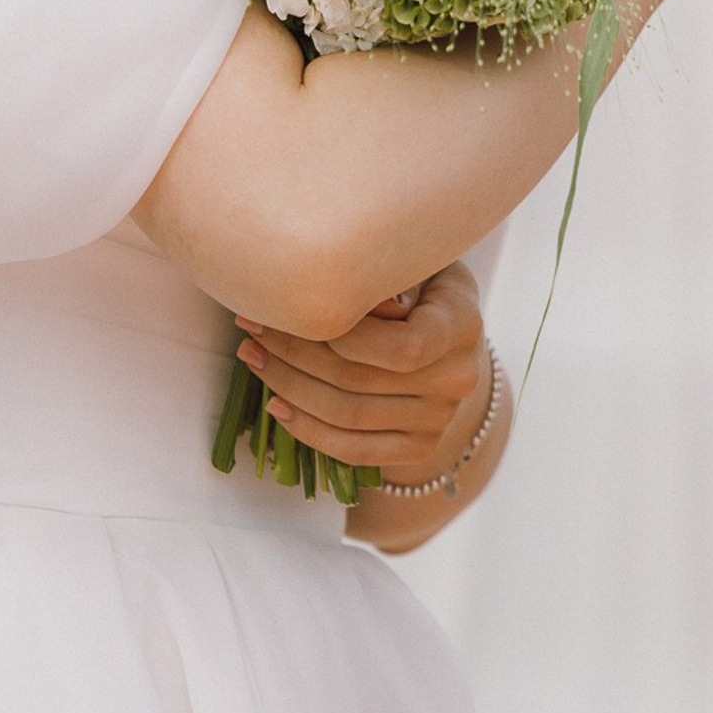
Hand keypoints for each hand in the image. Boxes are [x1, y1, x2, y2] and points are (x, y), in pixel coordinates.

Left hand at [237, 257, 489, 479]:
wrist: (451, 344)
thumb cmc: (420, 286)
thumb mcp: (415, 262)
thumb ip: (386, 274)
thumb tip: (346, 296)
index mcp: (462, 323)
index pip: (404, 346)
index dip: (345, 336)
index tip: (296, 308)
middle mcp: (459, 378)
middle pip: (360, 379)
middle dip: (294, 353)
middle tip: (250, 327)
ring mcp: (440, 420)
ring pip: (347, 415)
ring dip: (288, 387)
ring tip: (253, 357)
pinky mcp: (419, 447)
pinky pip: (354, 450)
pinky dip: (307, 430)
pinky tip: (275, 405)